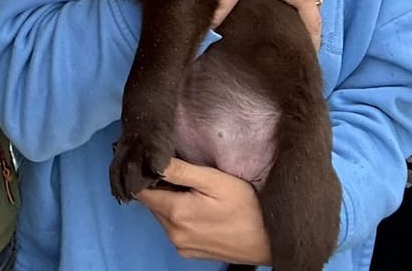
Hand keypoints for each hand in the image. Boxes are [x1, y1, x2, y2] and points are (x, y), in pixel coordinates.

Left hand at [138, 158, 269, 264]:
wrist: (270, 241)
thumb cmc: (248, 207)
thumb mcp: (216, 181)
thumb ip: (182, 170)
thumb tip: (151, 159)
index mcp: (176, 212)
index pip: (141, 190)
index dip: (144, 173)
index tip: (153, 160)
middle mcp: (173, 233)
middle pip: (151, 203)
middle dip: (159, 186)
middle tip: (179, 172)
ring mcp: (181, 245)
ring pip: (162, 215)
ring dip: (169, 201)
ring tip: (191, 189)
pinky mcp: (189, 253)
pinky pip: (174, 229)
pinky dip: (178, 217)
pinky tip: (198, 208)